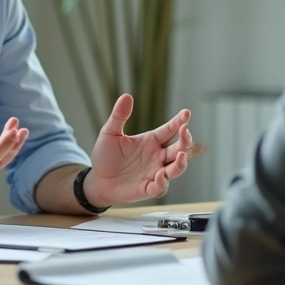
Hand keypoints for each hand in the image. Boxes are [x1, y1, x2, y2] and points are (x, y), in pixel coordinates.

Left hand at [85, 95, 200, 206]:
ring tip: (182, 155)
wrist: (98, 180)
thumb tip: (126, 96)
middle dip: (186, 140)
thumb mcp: (110, 133)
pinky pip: (161, 187)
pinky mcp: (148, 188)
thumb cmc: (106, 156)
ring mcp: (154, 173)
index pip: (170, 130)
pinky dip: (163, 182)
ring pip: (176, 168)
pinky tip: (160, 175)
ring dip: (182, 162)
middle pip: (179, 148)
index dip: (179, 122)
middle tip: (185, 132)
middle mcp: (157, 156)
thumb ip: (119, 116)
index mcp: (151, 141)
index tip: (186, 113)